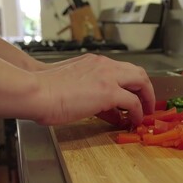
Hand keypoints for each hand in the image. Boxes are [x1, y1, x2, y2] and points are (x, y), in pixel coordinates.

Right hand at [33, 54, 154, 125]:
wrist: (36, 91)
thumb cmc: (45, 90)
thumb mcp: (72, 84)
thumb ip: (91, 93)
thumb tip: (106, 110)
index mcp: (94, 62)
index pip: (122, 70)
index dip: (132, 84)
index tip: (134, 96)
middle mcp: (104, 65)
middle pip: (137, 72)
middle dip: (146, 88)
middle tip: (147, 103)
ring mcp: (108, 77)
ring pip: (140, 82)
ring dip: (146, 98)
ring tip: (146, 112)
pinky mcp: (108, 92)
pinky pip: (133, 102)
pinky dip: (138, 112)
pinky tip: (135, 120)